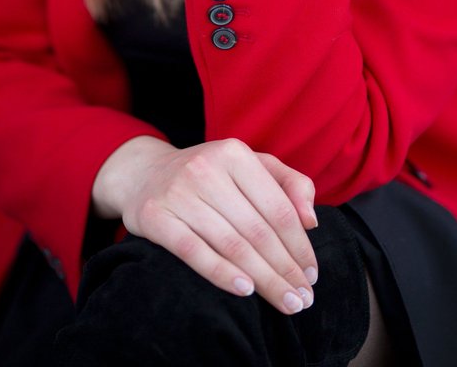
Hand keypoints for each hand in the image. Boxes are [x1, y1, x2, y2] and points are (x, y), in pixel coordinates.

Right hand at [91, 135, 318, 314]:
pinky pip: (193, 251)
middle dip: (285, 269)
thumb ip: (290, 184)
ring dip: (263, 280)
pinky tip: (246, 291)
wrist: (144, 174)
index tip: (312, 275)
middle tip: (303, 300)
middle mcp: (206, 168)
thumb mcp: (250, 166)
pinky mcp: (155, 216)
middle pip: (257, 230)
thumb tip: (311, 221)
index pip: (278, 207)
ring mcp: (178, 192)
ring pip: (231, 244)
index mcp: (234, 153)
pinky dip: (222, 273)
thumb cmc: (210, 175)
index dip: (299, 245)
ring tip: (285, 302)